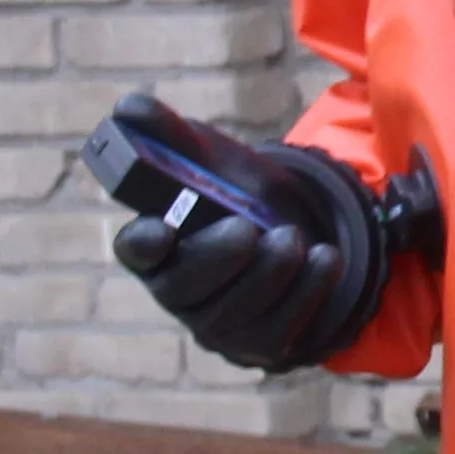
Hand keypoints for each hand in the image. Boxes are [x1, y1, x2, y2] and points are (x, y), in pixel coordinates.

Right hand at [103, 104, 427, 373]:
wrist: (297, 225)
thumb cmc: (238, 193)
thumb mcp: (211, 155)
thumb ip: (169, 132)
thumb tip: (129, 108)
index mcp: (157, 246)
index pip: (136, 252)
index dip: (143, 244)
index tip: (159, 230)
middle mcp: (180, 292)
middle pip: (184, 289)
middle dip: (217, 259)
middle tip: (249, 229)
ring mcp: (219, 326)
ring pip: (235, 313)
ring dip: (269, 275)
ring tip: (295, 238)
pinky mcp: (262, 345)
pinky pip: (279, 330)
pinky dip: (306, 294)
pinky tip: (325, 260)